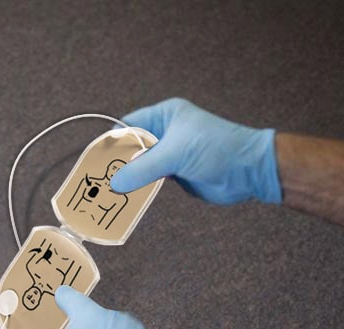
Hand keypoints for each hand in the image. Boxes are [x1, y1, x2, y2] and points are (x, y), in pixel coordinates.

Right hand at [110, 98, 281, 204]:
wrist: (249, 170)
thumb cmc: (219, 149)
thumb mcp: (176, 154)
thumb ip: (143, 168)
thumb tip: (116, 182)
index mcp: (165, 116)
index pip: (128, 125)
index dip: (112, 142)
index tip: (94, 160)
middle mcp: (166, 133)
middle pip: (131, 147)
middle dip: (117, 163)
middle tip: (96, 179)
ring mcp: (170, 154)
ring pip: (140, 166)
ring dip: (128, 178)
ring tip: (106, 191)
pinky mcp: (176, 173)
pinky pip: (151, 180)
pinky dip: (140, 189)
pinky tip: (127, 197)